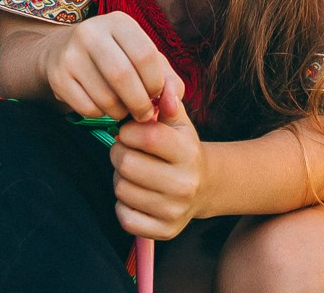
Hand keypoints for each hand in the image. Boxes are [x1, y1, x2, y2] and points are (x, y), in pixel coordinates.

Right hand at [42, 11, 178, 120]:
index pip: (145, 55)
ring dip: (121, 112)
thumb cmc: (116, 55)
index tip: (156, 96)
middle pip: (123, 76)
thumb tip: (173, 107)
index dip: (155, 83)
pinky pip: (87, 108)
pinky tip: (102, 106)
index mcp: (119, 21)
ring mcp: (71, 54)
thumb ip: (168, 80)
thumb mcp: (142, 56)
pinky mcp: (58, 77)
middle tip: (144, 115)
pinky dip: (101, 115)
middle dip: (139, 103)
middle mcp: (91, 31)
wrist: (62, 51)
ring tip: (124, 109)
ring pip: (105, 96)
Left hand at [111, 85, 205, 239]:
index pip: (146, 137)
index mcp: (188, 152)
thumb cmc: (181, 148)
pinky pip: (125, 217)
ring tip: (133, 172)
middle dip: (119, 153)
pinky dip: (123, 205)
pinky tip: (136, 195)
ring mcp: (175, 211)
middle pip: (127, 165)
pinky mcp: (164, 231)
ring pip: (121, 190)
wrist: (204, 186)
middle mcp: (184, 184)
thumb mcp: (178, 122)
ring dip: (120, 179)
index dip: (128, 131)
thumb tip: (164, 90)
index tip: (128, 131)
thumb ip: (167, 101)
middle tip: (126, 151)